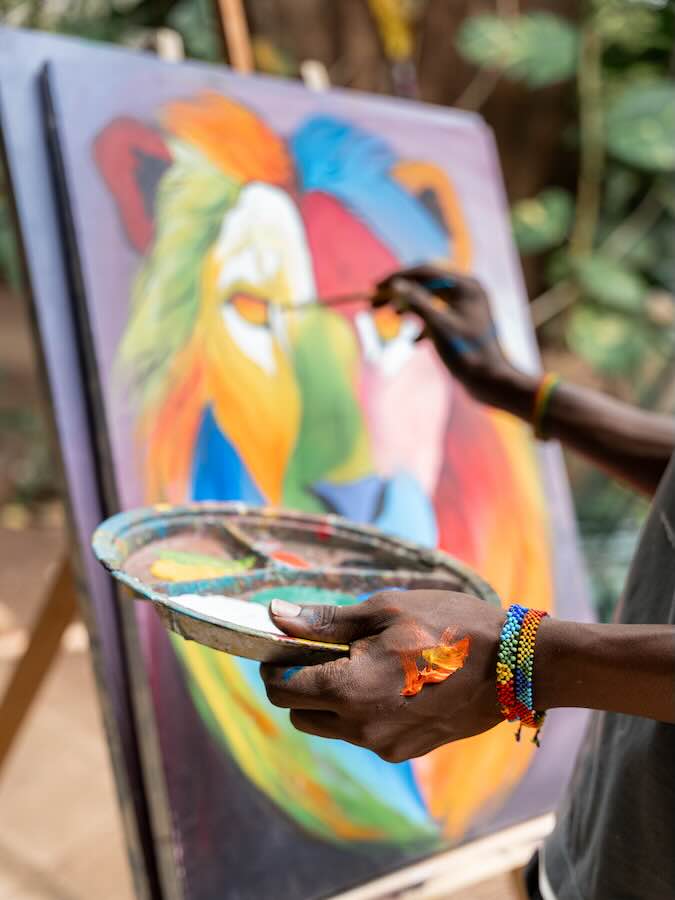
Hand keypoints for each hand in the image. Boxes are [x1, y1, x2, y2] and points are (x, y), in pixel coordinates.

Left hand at [260, 591, 504, 762]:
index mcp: (348, 690)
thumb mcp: (385, 609)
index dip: (276, 665)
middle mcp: (360, 728)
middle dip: (299, 684)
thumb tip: (277, 615)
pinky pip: (364, 734)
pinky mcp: (406, 751)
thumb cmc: (449, 626)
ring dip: (330, 699)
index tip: (288, 644)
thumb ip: (327, 619)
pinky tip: (391, 679)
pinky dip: (361, 711)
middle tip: (324, 649)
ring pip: (331, 727)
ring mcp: (385, 745)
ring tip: (362, 660)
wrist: (514, 666)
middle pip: (300, 714)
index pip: (282, 689)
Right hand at [375, 265, 534, 412]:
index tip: (375, 287)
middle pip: (426, 283)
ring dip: (409, 307)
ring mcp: (466, 306)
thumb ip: (417, 303)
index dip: (397, 277)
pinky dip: (423, 324)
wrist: (490, 381)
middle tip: (375, 303)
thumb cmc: (467, 354)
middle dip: (401, 292)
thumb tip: (396, 284)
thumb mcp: (438, 326)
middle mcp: (468, 290)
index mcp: (466, 285)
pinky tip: (415, 341)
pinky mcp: (464, 322)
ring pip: (430, 299)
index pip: (425, 272)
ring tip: (392, 316)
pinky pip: (437, 315)